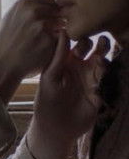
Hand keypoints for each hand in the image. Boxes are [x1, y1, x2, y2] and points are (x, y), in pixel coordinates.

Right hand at [0, 0, 64, 103]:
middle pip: (62, 9)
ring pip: (64, 24)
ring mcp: (41, 26)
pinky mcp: (48, 42)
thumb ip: (33, 6)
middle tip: (47, 33)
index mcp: (24, 2)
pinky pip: (62, 40)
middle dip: (60, 20)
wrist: (0, 65)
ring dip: (60, 32)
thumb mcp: (13, 17)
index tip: (53, 16)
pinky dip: (56, 45)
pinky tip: (42, 51)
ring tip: (42, 42)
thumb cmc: (8, 42)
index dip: (58, 5)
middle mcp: (33, 11)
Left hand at [27, 30, 109, 158]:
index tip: (84, 29)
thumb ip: (58, 57)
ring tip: (104, 54)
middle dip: (99, 42)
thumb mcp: (50, 77)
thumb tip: (63, 32)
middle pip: (95, 48)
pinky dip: (111, 70)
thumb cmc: (47, 101)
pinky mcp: (101, 90)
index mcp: (66, 62)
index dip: (82, 35)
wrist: (56, 128)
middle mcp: (80, 68)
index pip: (78, 43)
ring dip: (107, 55)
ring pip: (104, 60)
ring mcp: (92, 79)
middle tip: (100, 42)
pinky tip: (108, 68)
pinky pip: (110, 77)